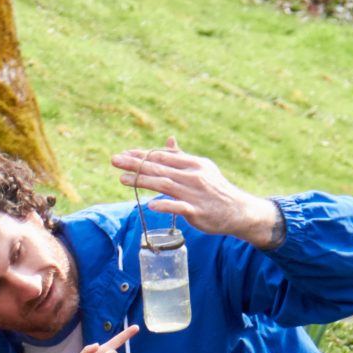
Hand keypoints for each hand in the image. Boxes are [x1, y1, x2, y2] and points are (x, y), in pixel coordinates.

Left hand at [112, 138, 281, 247]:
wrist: (238, 211)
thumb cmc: (215, 190)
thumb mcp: (201, 169)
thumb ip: (181, 157)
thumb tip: (168, 140)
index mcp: (193, 164)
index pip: (163, 156)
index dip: (143, 155)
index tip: (124, 153)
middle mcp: (193, 175)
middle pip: (160, 168)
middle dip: (136, 164)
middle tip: (115, 160)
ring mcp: (195, 194)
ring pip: (165, 185)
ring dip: (142, 181)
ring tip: (122, 179)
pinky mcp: (197, 211)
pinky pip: (178, 207)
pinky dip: (165, 205)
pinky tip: (150, 204)